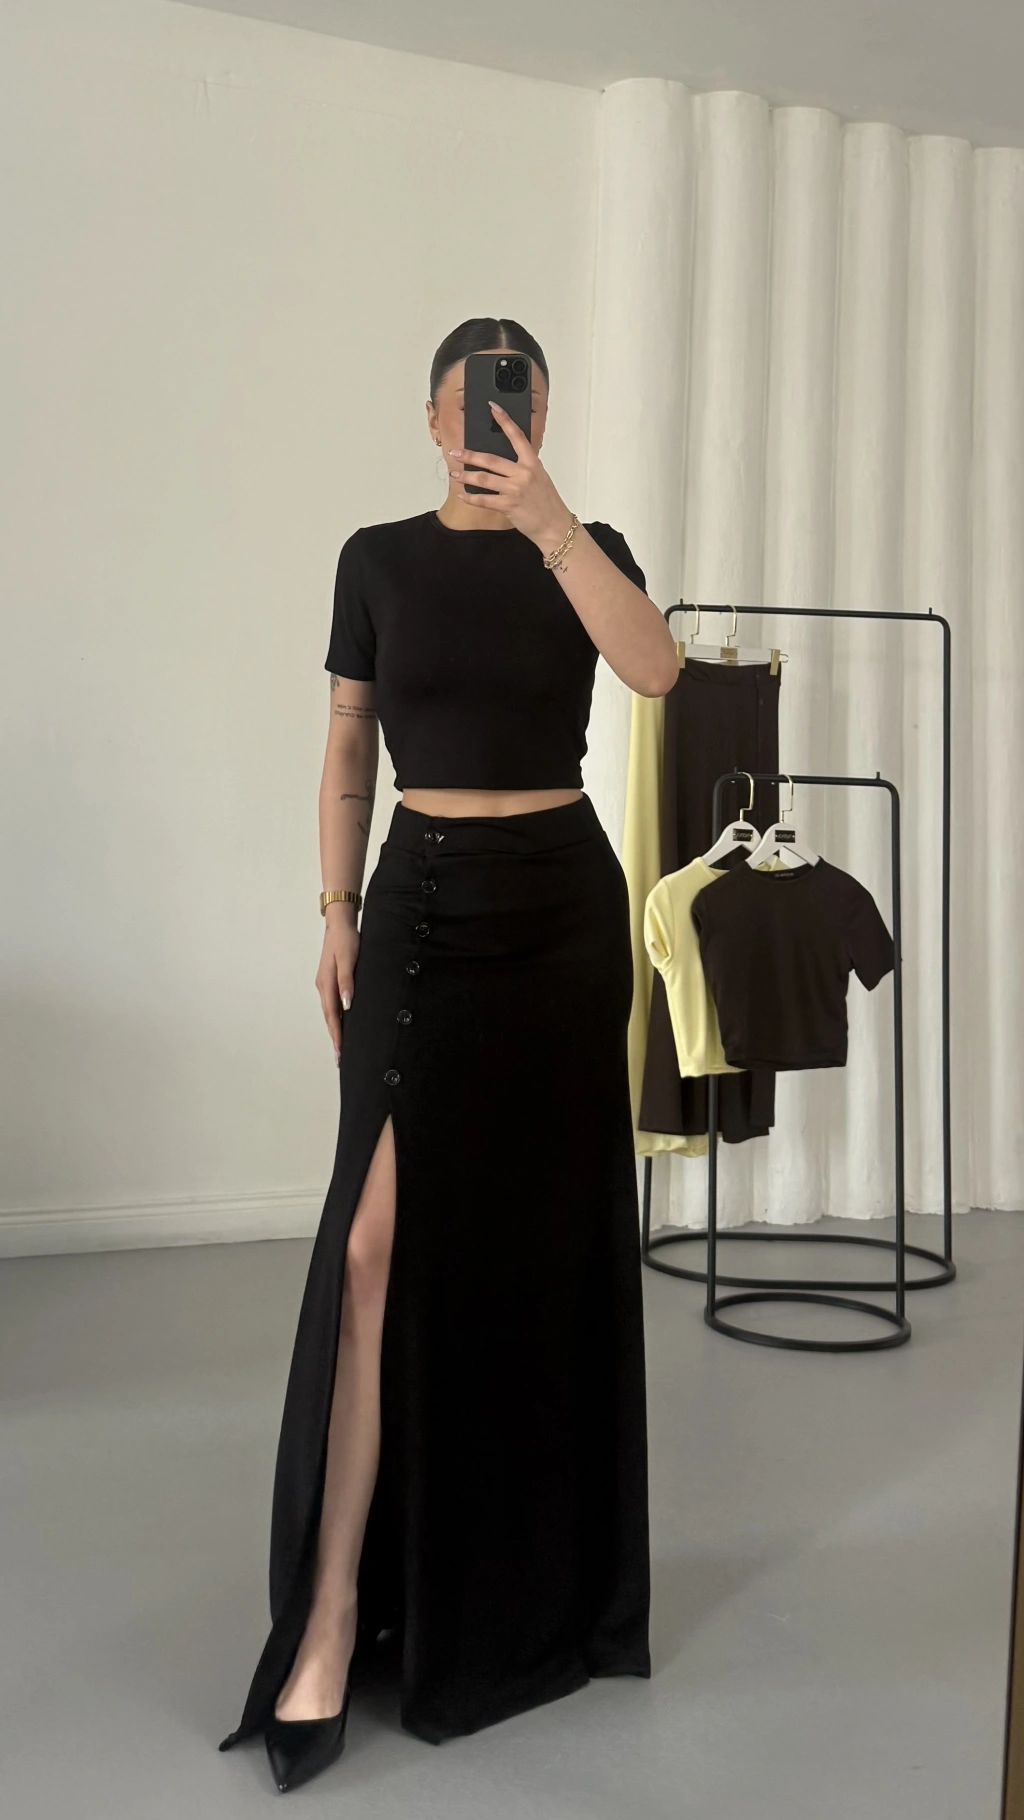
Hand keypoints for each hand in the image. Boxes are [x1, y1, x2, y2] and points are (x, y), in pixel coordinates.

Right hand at [316, 921, 359, 1065]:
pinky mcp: (330, 980)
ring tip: (341, 1045)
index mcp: (326, 984)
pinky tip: (342, 1022)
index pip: (332, 1016)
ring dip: (335, 1028)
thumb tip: (347, 1005)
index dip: (337, 1034)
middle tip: (340, 1058)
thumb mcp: (348, 959)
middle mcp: (323, 987)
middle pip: (329, 1017)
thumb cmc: (346, 940)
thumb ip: (347, 982)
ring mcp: (325, 984)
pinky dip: (337, 1017)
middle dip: (335, 1037)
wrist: (339, 924)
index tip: (341, 1051)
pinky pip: (332, 1003)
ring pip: (330, 1012)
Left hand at [450, 402, 571, 549]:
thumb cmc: (546, 501)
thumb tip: (499, 461)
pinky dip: (471, 498)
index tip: (492, 407)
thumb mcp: (539, 477)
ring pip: (484, 479)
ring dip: (466, 476)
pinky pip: (484, 500)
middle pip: (491, 459)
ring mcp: (515, 489)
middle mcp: (523, 473)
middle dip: (470, 455)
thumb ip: (522, 466)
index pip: (517, 436)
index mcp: (532, 462)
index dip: (504, 420)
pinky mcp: (508, 505)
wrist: (554, 524)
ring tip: (454, 473)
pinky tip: (463, 495)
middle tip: (456, 452)